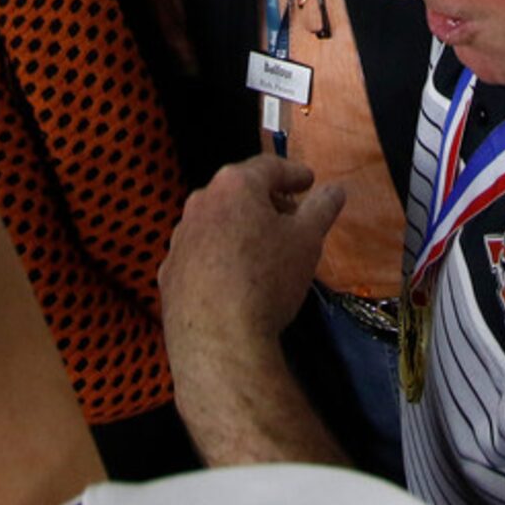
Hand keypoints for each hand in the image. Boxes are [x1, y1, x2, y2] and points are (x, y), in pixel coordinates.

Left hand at [160, 155, 342, 361]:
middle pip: (239, 193)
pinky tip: (233, 279)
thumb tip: (334, 190)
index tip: (308, 180)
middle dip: (266, 202)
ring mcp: (180, 236)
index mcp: (234, 186)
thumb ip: (322, 208)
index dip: (293, 173)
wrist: (219, 336)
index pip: (268, 168)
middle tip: (290, 217)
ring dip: (239, 229)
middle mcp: (201, 202)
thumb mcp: (307, 240)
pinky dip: (217, 257)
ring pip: (216, 222)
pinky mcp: (169, 270)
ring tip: (262, 249)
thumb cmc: (268, 278)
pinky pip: (199, 254)